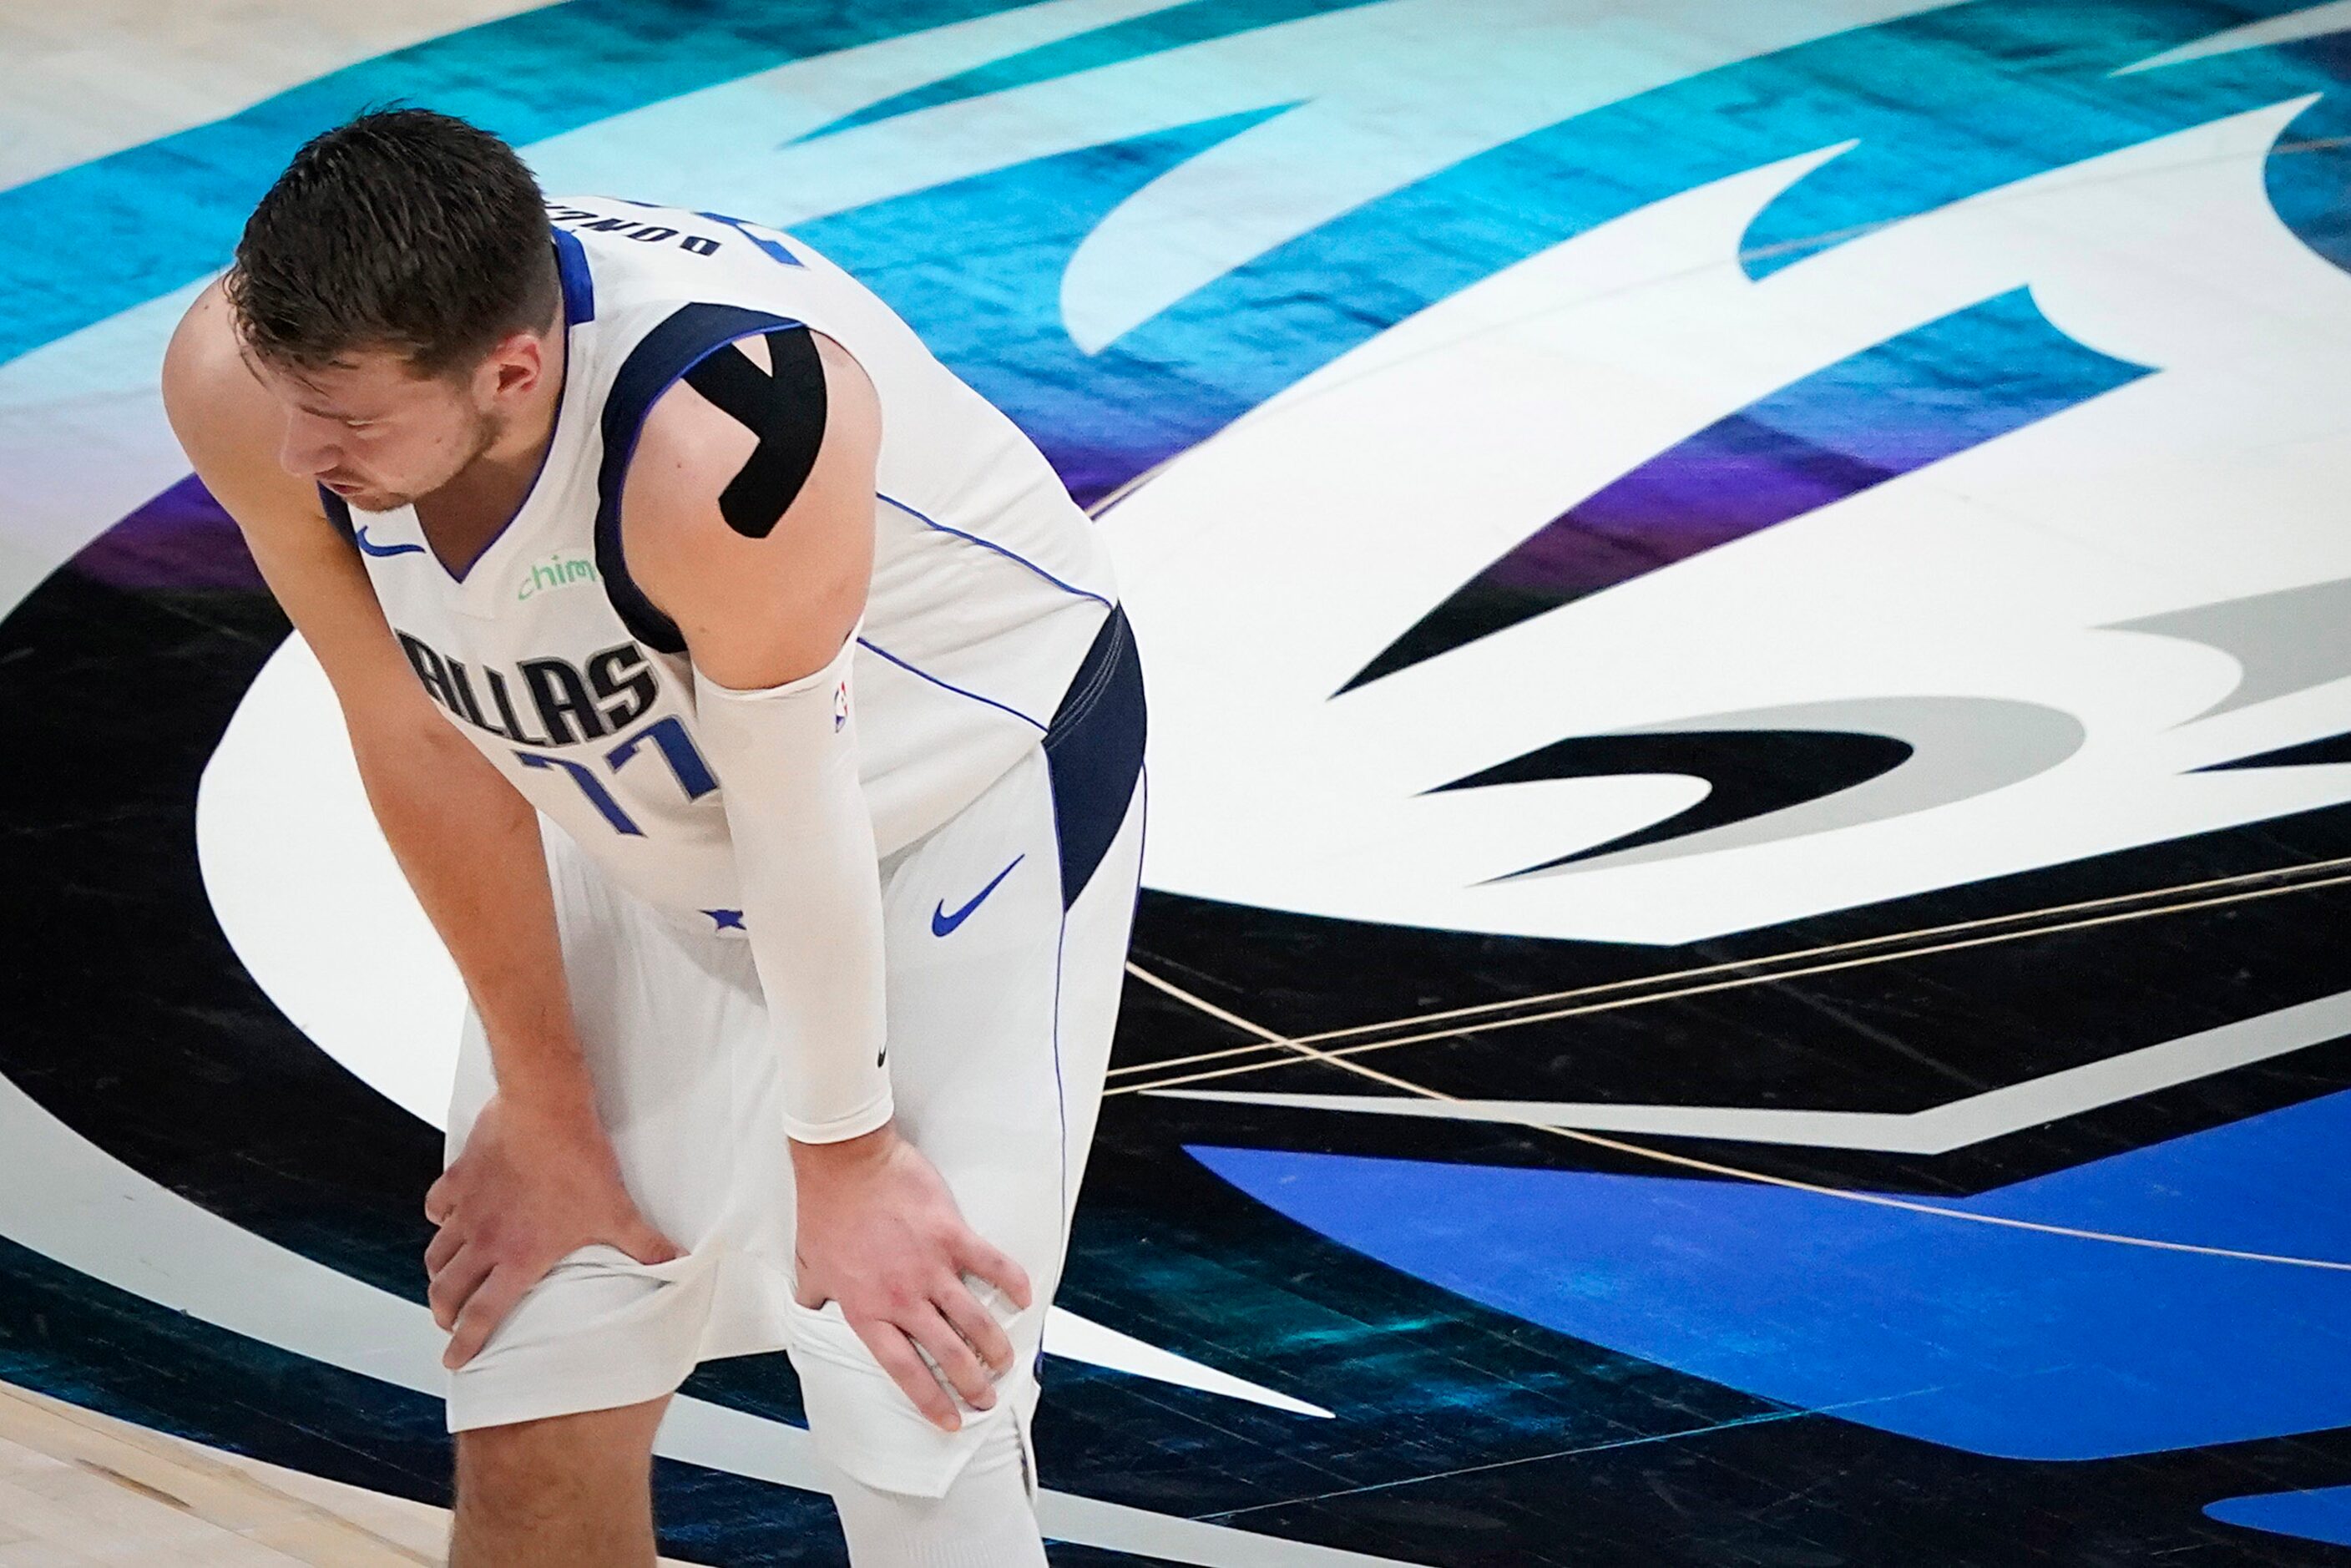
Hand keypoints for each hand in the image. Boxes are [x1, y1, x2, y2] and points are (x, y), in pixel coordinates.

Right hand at [423, 1091, 681, 1368]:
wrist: (546, 1110)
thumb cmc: (579, 1162)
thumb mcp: (616, 1210)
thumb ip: (643, 1244)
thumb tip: (676, 1263)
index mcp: (518, 1258)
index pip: (483, 1314)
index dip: (466, 1342)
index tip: (454, 1360)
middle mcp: (485, 1239)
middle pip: (448, 1290)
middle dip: (444, 1313)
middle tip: (448, 1321)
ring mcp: (468, 1209)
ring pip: (437, 1253)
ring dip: (438, 1273)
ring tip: (444, 1281)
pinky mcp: (460, 1177)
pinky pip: (437, 1206)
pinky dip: (438, 1219)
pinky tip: (446, 1219)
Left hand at [790, 1123, 1032, 1431]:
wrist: (845, 1164)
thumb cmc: (826, 1213)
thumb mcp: (810, 1268)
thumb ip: (816, 1299)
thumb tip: (809, 1313)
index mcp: (868, 1312)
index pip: (905, 1371)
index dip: (931, 1400)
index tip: (949, 1419)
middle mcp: (903, 1298)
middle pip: (950, 1354)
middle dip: (974, 1383)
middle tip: (987, 1396)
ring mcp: (930, 1267)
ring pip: (975, 1320)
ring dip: (995, 1346)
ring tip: (1004, 1361)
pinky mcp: (951, 1235)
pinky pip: (992, 1265)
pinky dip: (1012, 1283)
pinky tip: (1023, 1297)